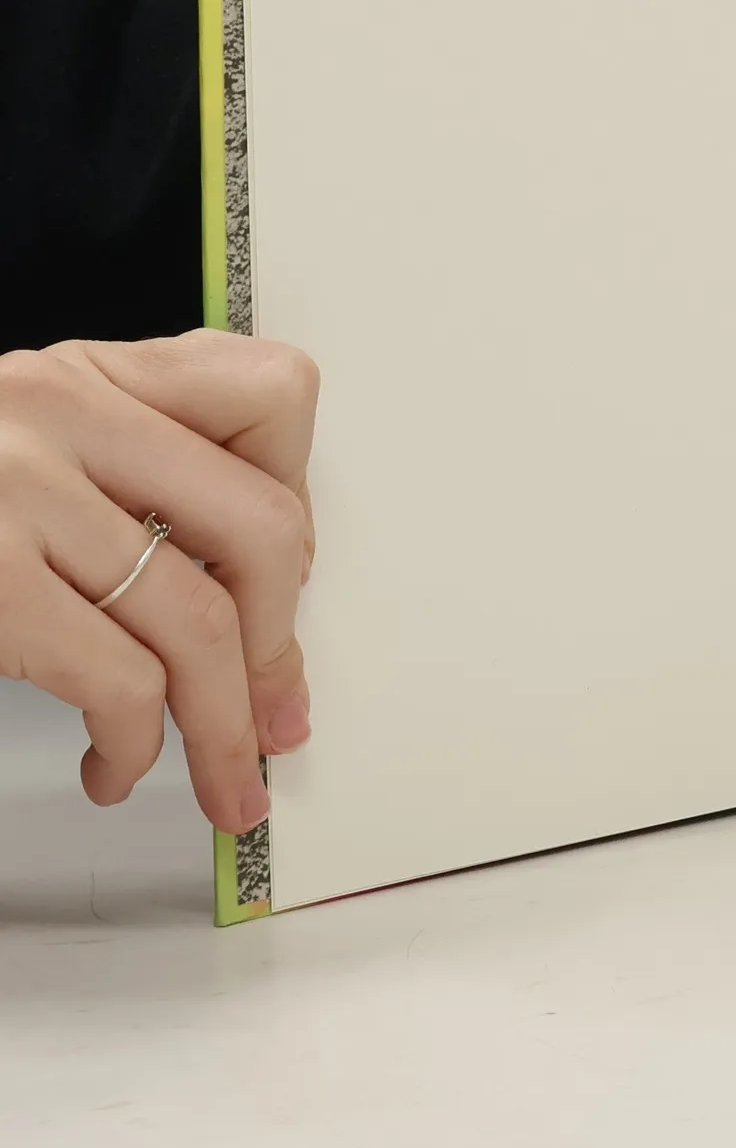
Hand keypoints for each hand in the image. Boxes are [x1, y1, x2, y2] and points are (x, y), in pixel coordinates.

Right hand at [0, 330, 318, 833]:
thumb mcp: (35, 446)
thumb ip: (141, 474)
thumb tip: (265, 598)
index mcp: (95, 374)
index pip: (274, 393)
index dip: (296, 495)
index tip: (283, 581)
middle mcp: (63, 413)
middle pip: (263, 528)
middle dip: (280, 644)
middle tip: (273, 713)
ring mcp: (17, 493)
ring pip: (200, 621)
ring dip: (224, 726)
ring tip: (224, 773)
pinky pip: (121, 679)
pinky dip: (138, 744)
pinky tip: (118, 762)